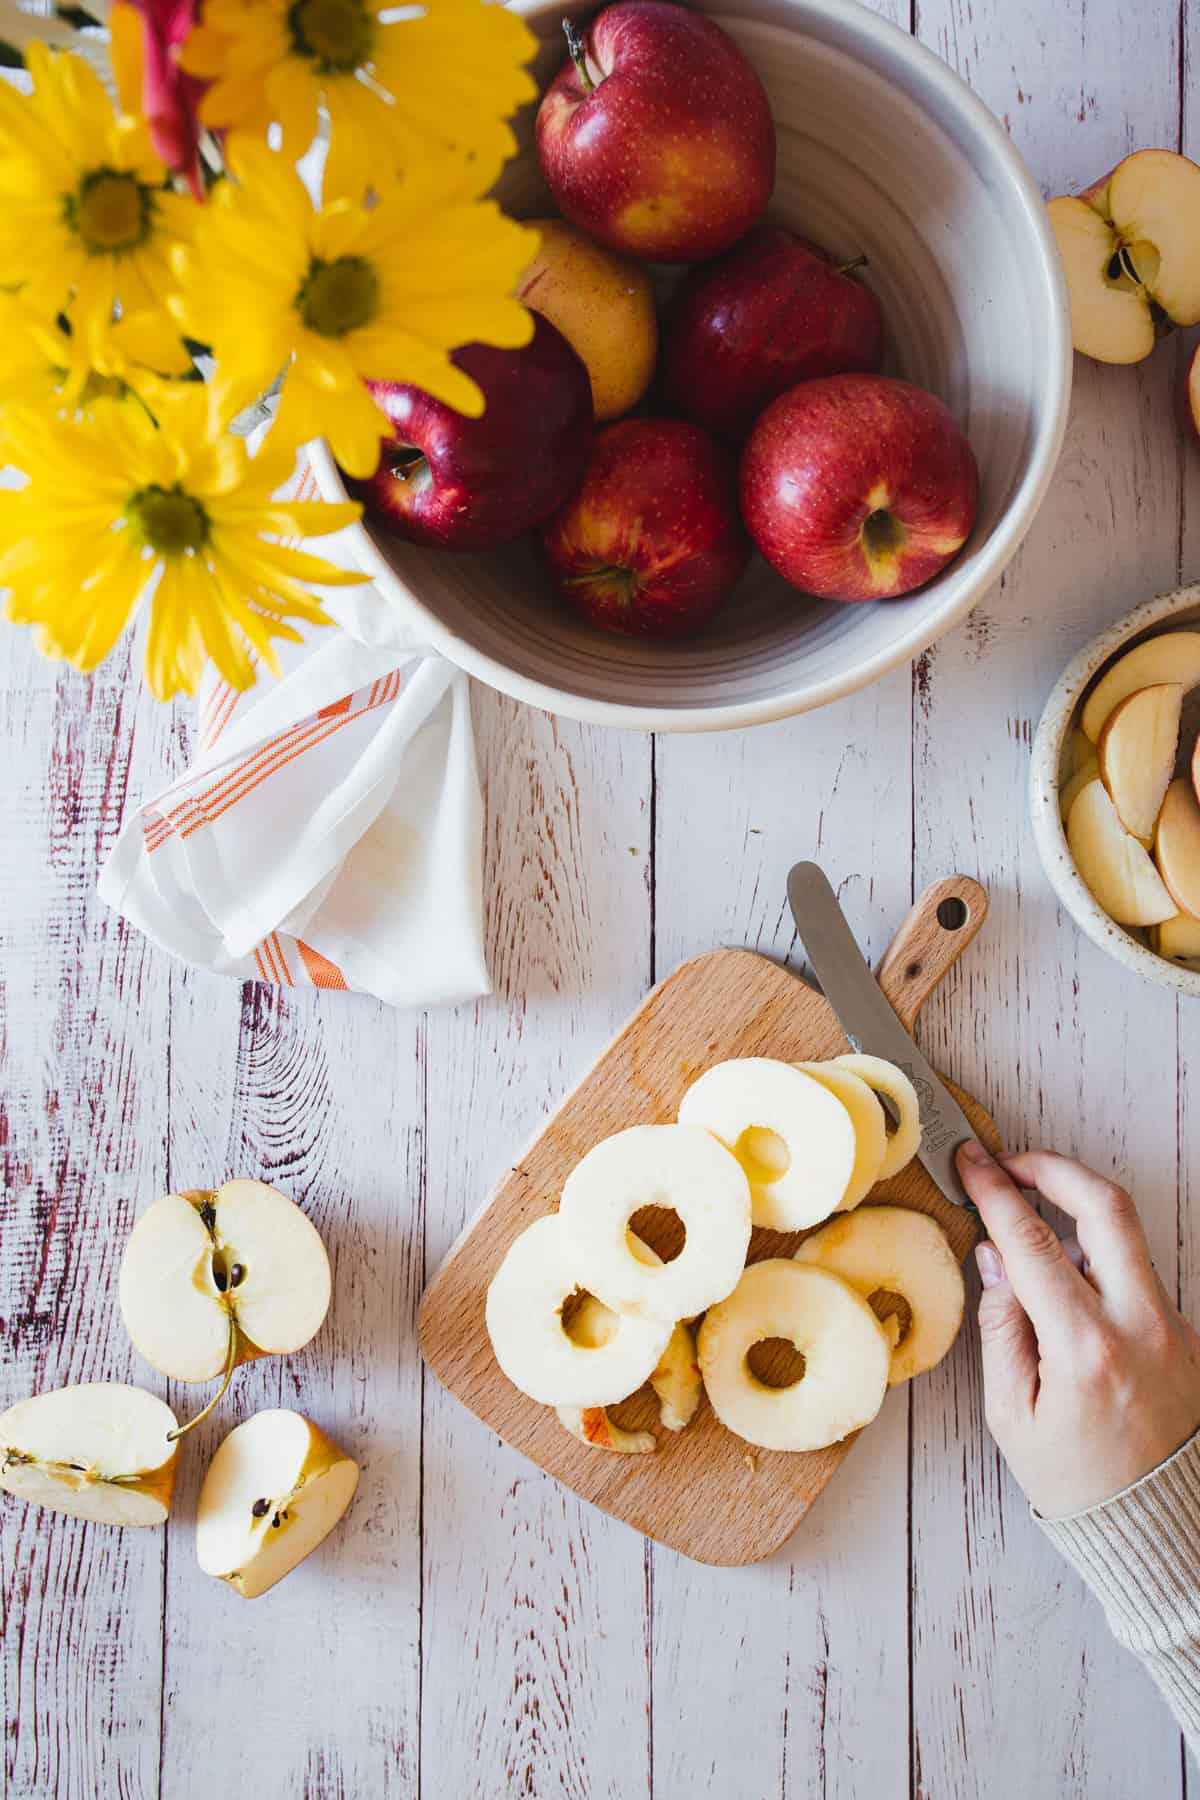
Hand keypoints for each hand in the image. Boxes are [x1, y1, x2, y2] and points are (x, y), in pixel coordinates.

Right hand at [955, 1142, 1199, 1519]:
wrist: (1158, 1527)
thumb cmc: (1077, 1482)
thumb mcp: (1012, 1414)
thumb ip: (1003, 1326)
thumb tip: (995, 1257)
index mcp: (1087, 1348)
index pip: (1033, 1241)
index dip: (996, 1190)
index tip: (972, 1162)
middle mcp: (1141, 1325)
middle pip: (1106, 1206)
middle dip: (1054, 1168)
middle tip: (1012, 1163)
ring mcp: (1172, 1326)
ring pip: (1127, 1236)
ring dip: (1077, 1213)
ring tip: (1030, 1227)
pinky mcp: (1185, 1333)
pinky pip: (1136, 1274)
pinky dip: (1097, 1260)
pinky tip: (1065, 1285)